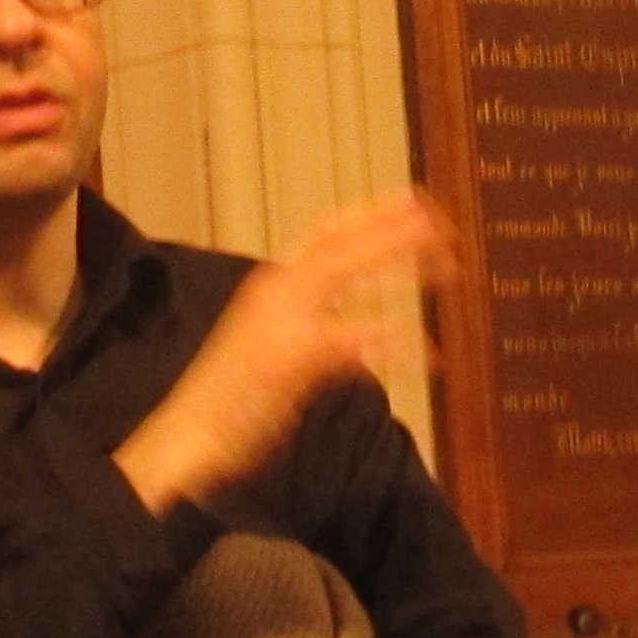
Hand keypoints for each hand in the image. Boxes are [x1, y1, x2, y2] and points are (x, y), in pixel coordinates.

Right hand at [112, 190, 454, 513]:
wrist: (187, 436)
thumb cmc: (227, 401)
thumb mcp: (272, 350)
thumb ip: (313, 330)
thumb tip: (360, 338)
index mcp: (272, 286)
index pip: (326, 233)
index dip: (371, 214)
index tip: (412, 201)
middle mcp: (276, 291)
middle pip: (342, 241)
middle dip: (393, 228)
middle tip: (444, 224)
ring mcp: (283, 320)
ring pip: (351, 274)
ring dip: (403, 266)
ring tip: (450, 268)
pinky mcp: (291, 356)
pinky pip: (356, 339)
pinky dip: (396, 343)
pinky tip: (429, 355)